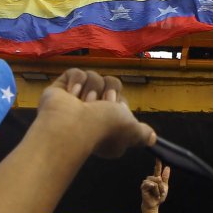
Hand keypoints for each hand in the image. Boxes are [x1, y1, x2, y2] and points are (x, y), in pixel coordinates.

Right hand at [37, 69, 155, 158]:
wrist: (73, 125)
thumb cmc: (104, 128)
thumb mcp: (133, 132)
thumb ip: (143, 133)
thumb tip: (152, 138)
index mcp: (106, 123)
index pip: (118, 101)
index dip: (119, 102)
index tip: (115, 109)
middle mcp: (90, 112)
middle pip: (108, 84)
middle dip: (107, 93)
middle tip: (101, 105)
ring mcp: (74, 101)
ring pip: (94, 77)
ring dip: (91, 89)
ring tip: (83, 102)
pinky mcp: (60, 90)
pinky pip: (75, 73)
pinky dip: (75, 82)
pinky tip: (72, 95)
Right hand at [139, 159, 169, 209]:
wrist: (154, 204)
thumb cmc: (159, 196)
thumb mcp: (165, 187)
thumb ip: (165, 177)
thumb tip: (167, 167)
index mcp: (156, 178)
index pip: (157, 169)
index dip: (158, 163)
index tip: (158, 156)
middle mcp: (150, 179)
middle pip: (158, 178)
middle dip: (162, 186)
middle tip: (161, 193)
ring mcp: (146, 182)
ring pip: (156, 182)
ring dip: (159, 189)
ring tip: (158, 194)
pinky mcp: (143, 186)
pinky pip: (151, 185)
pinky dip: (155, 190)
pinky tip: (154, 194)